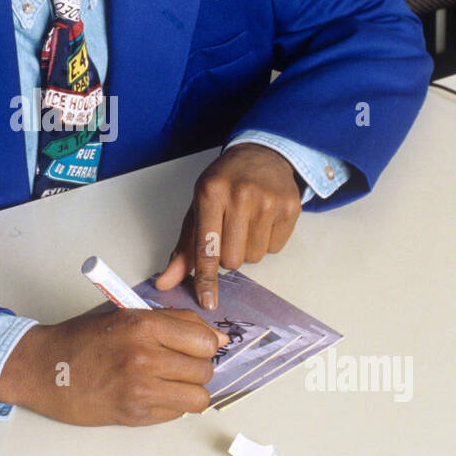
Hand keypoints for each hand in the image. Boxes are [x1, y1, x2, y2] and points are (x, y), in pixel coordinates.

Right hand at [0, 307, 227, 425]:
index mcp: (143, 326)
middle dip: (197, 369)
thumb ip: (172, 323)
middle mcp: (144, 357)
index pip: (205, 340)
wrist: (42, 368)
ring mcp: (139, 389)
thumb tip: (217, 338)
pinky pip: (176, 414)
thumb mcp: (125, 316)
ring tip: (169, 383)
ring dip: (188, 391)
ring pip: (198, 397)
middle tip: (178, 366)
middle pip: (204, 370)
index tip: (197, 348)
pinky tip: (150, 395)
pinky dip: (170, 406)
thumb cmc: (80, 340)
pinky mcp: (133, 414)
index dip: (206, 345)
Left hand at [153, 143, 301, 308]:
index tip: (207, 301)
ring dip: (247, 248)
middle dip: (228, 255)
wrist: (262, 154)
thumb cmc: (224, 183)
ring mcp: (268, 201)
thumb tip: (165, 282)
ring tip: (246, 222)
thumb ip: (183, 249)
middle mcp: (240, 196)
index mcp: (210, 193)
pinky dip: (266, 241)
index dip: (205, 278)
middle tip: (228, 230)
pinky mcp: (290, 208)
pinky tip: (263, 219)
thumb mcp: (197, 208)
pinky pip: (274, 249)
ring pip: (254, 258)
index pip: (206, 247)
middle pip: (232, 260)